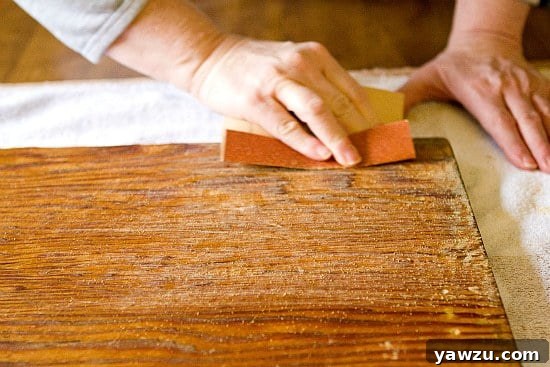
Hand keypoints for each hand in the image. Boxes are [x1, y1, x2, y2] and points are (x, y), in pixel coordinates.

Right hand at [186, 35, 373, 166]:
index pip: (351, 89)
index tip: (378, 137)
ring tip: (351, 159)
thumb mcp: (290, 62)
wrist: (208, 56)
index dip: (368, 116)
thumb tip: (339, 119)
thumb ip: (313, 83)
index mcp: (314, 55)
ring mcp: (277, 81)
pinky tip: (320, 154)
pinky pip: (286, 125)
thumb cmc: (252, 67)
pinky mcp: (256, 99)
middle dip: (359, 131)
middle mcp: (300, 63)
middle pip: (339, 102)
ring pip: (318, 111)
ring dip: (338, 138)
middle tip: (372, 154)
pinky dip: (305, 141)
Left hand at [400, 37, 549, 172]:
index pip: (499, 119)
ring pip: (545, 114)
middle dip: (540, 147)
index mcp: (480, 89)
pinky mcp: (539, 86)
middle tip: (547, 171)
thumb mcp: (424, 78)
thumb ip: (404, 99)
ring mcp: (526, 86)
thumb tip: (381, 123)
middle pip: (527, 120)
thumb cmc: (451, 65)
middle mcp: (507, 87)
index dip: (512, 141)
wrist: (485, 38)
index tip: (525, 162)